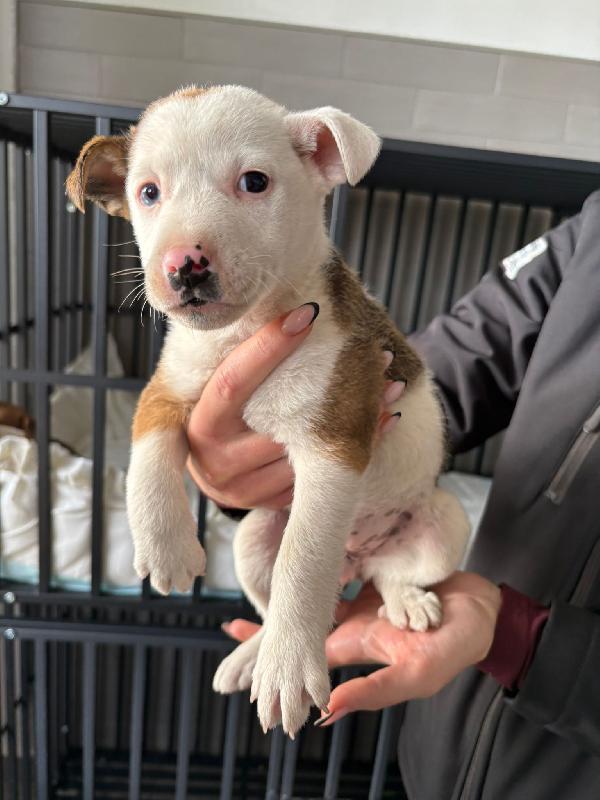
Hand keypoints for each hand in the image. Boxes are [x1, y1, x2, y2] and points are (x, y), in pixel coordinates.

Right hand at [187, 305, 403, 509]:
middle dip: (330, 388)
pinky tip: (382, 421)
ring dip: (356, 422)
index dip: (269, 347)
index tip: (308, 313)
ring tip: (389, 387)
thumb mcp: (214, 392)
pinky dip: (354, 448)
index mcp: (200, 426)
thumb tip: (293, 306)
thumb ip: (238, 363)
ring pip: (309, 455)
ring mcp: (245, 490)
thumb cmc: (218, 416)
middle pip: (281, 423)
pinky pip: (320, 477)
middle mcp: (217, 463)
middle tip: (374, 354)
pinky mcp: (271, 505)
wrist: (210, 472)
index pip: (233, 382)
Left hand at [223, 571, 500, 724]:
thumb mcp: (414, 675)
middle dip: (269, 633)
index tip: (234, 663)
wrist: (481, 611)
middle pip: (302, 629)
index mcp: (355, 647)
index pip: (302, 655)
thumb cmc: (454, 647)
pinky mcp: (375, 580)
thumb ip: (371, 691)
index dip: (270, 659)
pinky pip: (341, 575)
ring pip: (316, 603)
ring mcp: (363, 602)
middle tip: (231, 627)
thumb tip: (324, 713)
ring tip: (259, 601)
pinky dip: (320, 575)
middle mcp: (352, 626)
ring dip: (289, 603)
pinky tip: (304, 570)